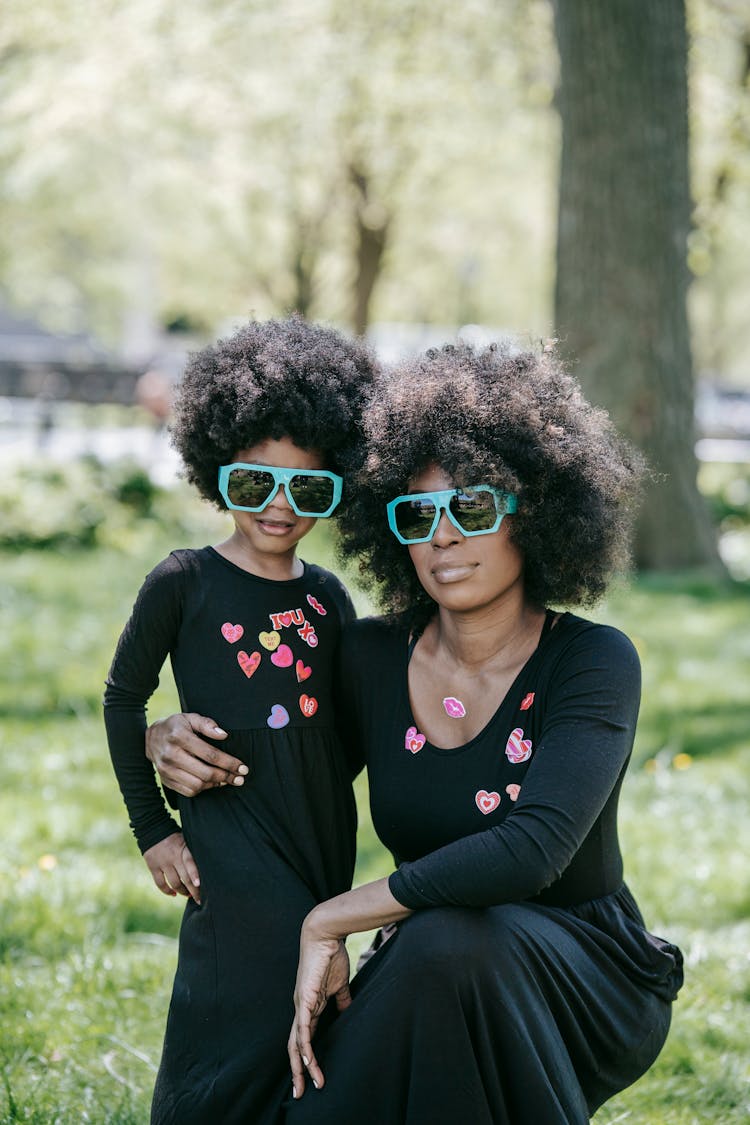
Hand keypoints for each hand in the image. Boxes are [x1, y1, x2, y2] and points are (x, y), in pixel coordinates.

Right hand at [143, 831, 200, 903]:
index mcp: (183, 849)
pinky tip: (174, 894)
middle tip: (200, 900)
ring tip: (188, 895)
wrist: (153, 829)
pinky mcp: (153, 867)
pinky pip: (160, 883)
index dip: (195, 875)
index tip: (199, 885)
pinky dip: (167, 891)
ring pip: (174, 883)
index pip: (190, 863)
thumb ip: (193, 853)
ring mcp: (163, 863)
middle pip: (184, 878)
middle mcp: (173, 857)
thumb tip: (206, 869)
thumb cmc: (176, 837)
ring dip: (182, 892)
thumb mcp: (186, 840)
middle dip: (193, 891)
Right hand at [146, 712, 247, 795]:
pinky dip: (204, 789)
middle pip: (205, 773)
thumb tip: (224, 735)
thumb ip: (207, 724)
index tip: (243, 767)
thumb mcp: (190, 717)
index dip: (229, 763)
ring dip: (216, 784)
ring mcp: (166, 770)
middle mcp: (170, 755)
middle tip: (240, 777)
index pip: (210, 754)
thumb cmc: (176, 726)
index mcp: (179, 737)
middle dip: (226, 776)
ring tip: (227, 779)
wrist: (151, 737)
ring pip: (197, 785)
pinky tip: (213, 783)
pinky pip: (188, 791)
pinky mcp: (165, 780)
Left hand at [288, 917, 351, 1097]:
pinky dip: (305, 1047)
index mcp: (310, 1006)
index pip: (304, 1038)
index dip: (307, 1058)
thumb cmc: (331, 956)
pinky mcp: (305, 999)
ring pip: (296, 1043)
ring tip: (308, 1084)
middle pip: (294, 1046)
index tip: (312, 1078)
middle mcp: (301, 1009)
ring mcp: (301, 1005)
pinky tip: (308, 1062)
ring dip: (301, 1066)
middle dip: (297, 1071)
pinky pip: (303, 1028)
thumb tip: (348, 1013)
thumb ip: (342, 1000)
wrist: (325, 935)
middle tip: (300, 1092)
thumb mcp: (340, 984)